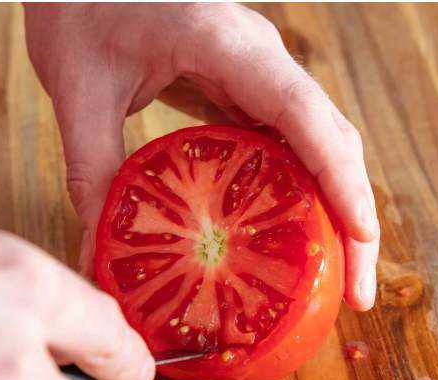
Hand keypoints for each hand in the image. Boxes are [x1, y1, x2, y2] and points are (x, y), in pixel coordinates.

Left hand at [25, 1, 379, 309]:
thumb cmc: (77, 8)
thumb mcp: (77, 96)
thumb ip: (91, 177)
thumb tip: (98, 264)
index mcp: (228, 45)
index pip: (304, 117)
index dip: (340, 182)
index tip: (360, 239)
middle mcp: (258, 55)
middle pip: (330, 138)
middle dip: (353, 215)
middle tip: (358, 293)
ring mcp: (254, 69)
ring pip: (314, 142)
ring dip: (330, 208)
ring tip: (334, 281)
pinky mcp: (239, 83)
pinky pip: (281, 142)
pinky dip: (294, 191)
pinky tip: (285, 241)